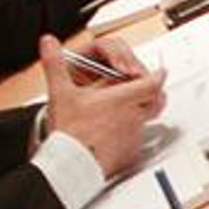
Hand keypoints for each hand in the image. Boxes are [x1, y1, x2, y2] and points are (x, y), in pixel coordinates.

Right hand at [39, 30, 159, 175]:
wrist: (71, 166)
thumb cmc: (69, 133)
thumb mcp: (59, 93)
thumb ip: (55, 64)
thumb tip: (49, 43)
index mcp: (120, 99)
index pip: (153, 83)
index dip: (157, 75)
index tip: (159, 72)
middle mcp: (132, 116)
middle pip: (157, 101)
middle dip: (154, 93)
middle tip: (147, 89)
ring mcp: (133, 135)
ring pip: (147, 120)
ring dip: (141, 113)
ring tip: (124, 111)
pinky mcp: (129, 152)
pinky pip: (136, 139)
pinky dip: (130, 133)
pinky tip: (114, 134)